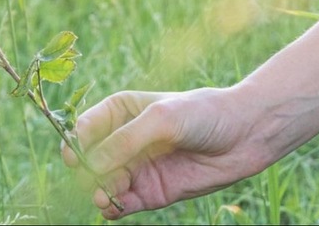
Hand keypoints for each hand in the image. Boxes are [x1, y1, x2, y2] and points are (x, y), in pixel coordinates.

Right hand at [63, 87, 270, 218]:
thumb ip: (125, 141)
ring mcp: (137, 167)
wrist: (245, 135)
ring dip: (98, 191)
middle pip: (90, 159)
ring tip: (103, 197)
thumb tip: (93, 165)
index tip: (73, 156)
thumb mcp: (161, 119)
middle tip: (92, 179)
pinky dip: (113, 208)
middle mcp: (124, 140)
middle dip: (86, 171)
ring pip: (103, 183)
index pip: (85, 128)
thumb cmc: (202, 114)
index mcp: (120, 111)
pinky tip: (112, 208)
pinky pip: (123, 203)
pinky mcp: (151, 191)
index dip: (75, 142)